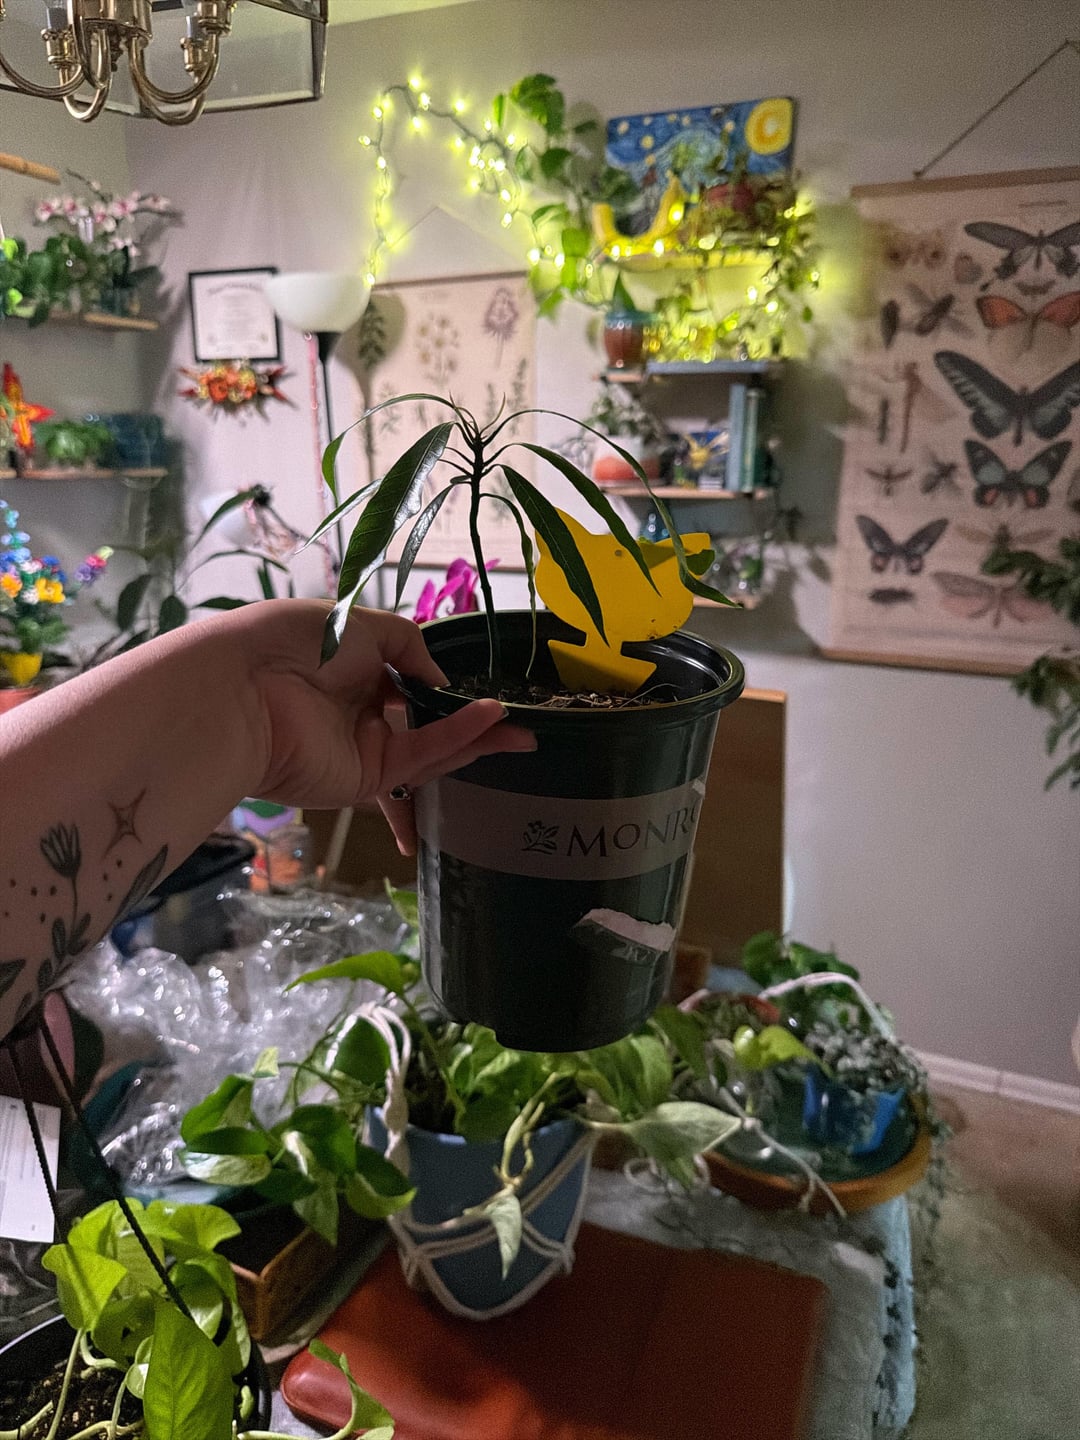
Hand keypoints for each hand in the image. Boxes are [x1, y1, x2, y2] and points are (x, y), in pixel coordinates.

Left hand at [237, 600, 534, 853]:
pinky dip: (457, 739)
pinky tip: (491, 720)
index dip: (441, 685)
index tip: (481, 684)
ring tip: (524, 732)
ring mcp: (363, 749)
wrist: (246, 689)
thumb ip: (408, 644)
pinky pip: (420, 756)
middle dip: (472, 723)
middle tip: (521, 722)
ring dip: (478, 737)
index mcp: (349, 670)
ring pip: (431, 747)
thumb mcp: (360, 622)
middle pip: (425, 722)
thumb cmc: (295, 642)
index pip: (404, 683)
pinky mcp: (367, 779)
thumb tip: (440, 677)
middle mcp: (358, 712)